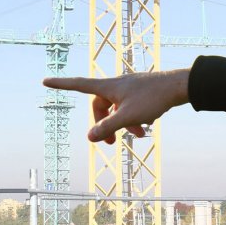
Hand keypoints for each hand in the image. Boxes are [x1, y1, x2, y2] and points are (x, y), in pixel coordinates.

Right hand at [42, 69, 189, 143]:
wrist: (179, 86)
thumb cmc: (153, 98)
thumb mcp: (128, 117)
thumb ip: (108, 128)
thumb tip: (90, 137)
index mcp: (108, 86)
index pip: (79, 85)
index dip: (62, 85)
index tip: (46, 81)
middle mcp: (116, 85)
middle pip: (100, 106)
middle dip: (104, 124)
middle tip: (110, 143)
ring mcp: (129, 88)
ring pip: (118, 108)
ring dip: (124, 124)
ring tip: (139, 135)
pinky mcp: (140, 92)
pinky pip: (130, 107)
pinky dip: (135, 118)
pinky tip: (147, 126)